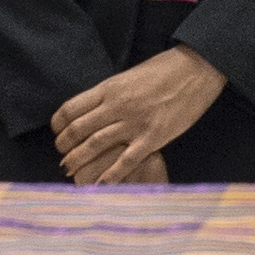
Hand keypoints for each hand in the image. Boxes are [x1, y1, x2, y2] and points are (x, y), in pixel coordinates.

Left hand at [50, 43, 226, 186]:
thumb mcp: (129, 76)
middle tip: (62, 156)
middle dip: (64, 146)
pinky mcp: (152, 138)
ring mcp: (134, 123)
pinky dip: (111, 175)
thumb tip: (93, 108)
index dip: (58, 124)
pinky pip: (126, 160)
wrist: (197, 70)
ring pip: (95, 145)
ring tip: (70, 171)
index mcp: (109, 88)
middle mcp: (116, 106)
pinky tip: (100, 185)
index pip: (71, 109)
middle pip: (78, 130)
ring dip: (79, 160)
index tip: (57, 132)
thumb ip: (111, 94)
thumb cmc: (165, 69)